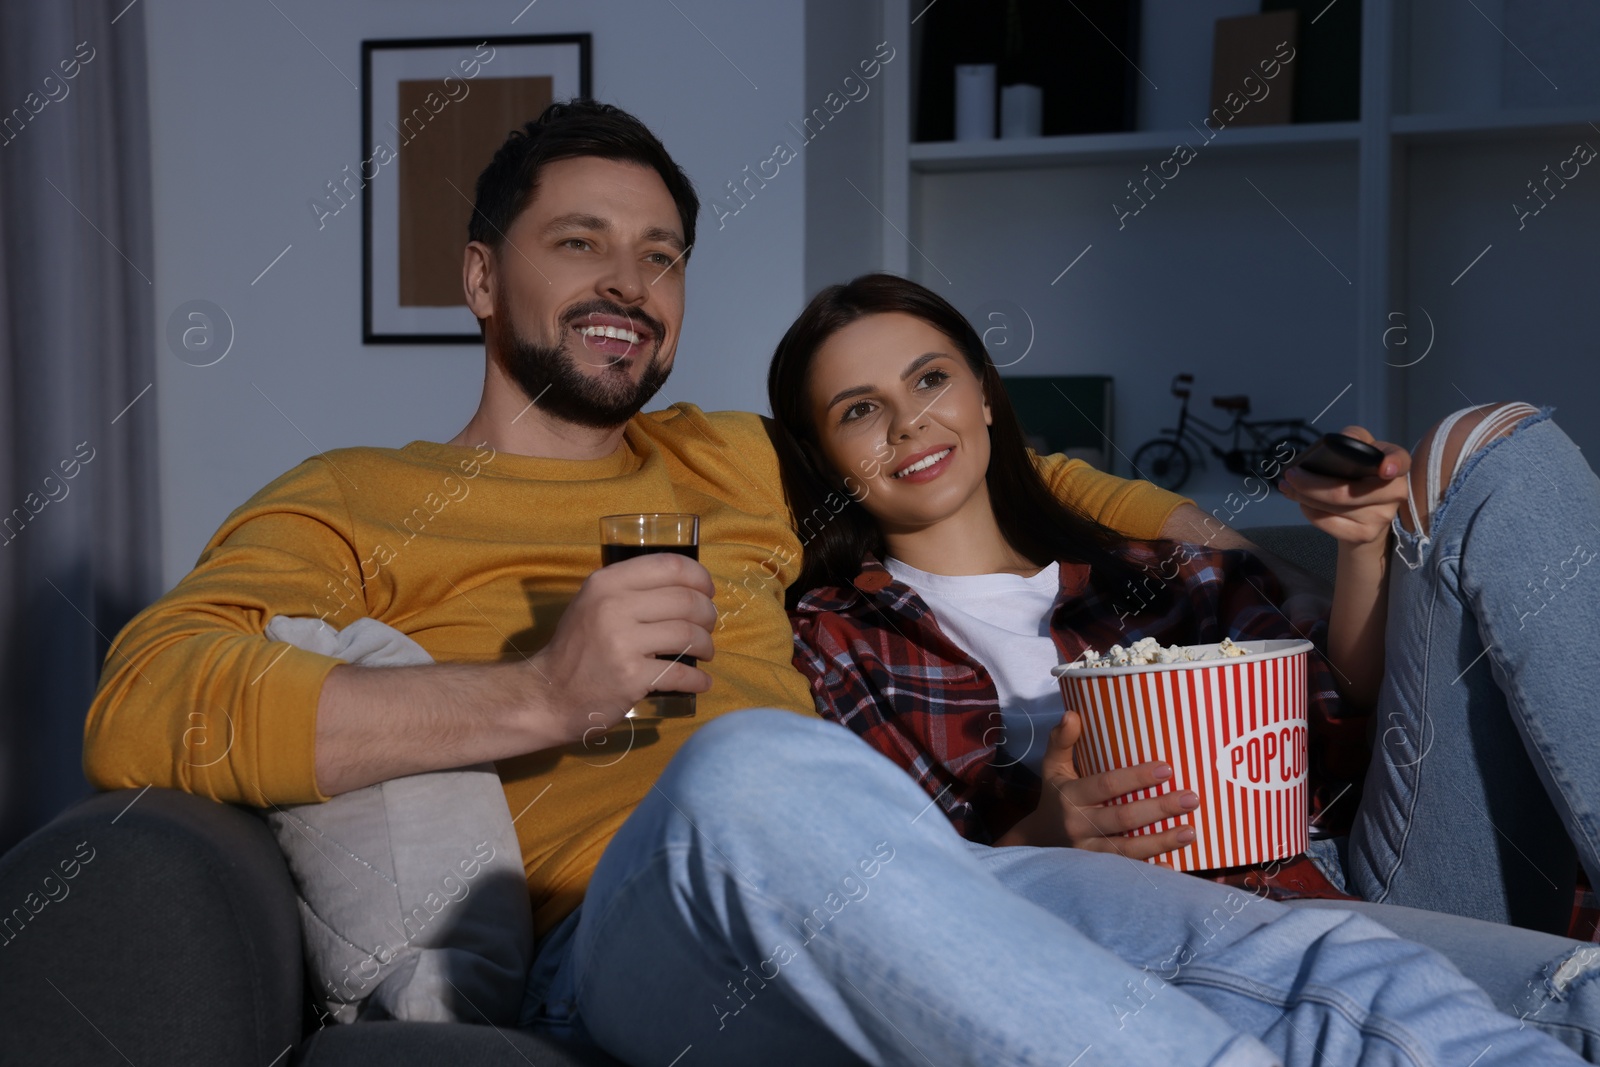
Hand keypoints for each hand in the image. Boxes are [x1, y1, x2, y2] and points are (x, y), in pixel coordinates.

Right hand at [526, 552, 716, 740]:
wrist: (548, 694)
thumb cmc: (577, 647)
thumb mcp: (592, 603)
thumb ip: (629, 589)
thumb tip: (684, 585)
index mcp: (607, 583)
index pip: (669, 566)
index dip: (699, 577)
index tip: (708, 591)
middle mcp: (613, 607)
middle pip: (686, 601)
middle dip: (708, 615)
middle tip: (708, 626)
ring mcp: (622, 643)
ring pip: (688, 634)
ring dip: (706, 645)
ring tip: (705, 652)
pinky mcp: (631, 677)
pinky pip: (680, 673)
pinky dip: (698, 680)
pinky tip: (702, 682)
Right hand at [997, 711, 1198, 858]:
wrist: (1038, 842)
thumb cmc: (1055, 797)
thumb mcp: (1052, 767)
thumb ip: (1062, 741)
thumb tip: (1072, 714)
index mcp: (1071, 796)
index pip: (1106, 785)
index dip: (1135, 778)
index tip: (1166, 769)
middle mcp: (1079, 825)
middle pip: (1123, 818)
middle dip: (1159, 808)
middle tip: (1191, 798)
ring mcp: (1088, 852)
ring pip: (1128, 849)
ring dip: (1161, 841)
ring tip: (1191, 832)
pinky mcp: (1098, 871)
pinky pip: (1127, 872)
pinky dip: (1151, 870)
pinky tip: (1174, 865)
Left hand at [1278, 426, 1410, 549]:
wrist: (1368, 511)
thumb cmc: (1361, 471)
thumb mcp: (1360, 449)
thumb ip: (1352, 438)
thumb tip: (1336, 442)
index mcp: (1396, 465)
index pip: (1400, 461)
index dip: (1393, 464)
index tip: (1384, 468)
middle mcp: (1395, 492)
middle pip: (1346, 491)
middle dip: (1310, 483)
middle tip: (1290, 474)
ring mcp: (1382, 517)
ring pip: (1333, 507)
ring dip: (1303, 495)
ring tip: (1289, 485)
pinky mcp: (1366, 534)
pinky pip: (1328, 523)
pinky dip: (1309, 511)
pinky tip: (1302, 502)